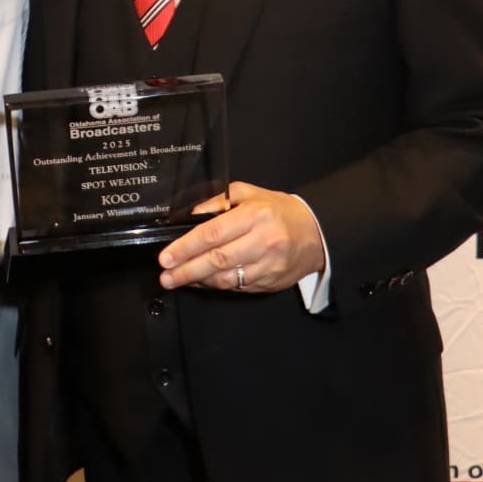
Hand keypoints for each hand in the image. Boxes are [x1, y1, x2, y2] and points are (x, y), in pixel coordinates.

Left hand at [158, 182, 324, 294]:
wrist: (316, 233)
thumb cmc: (279, 212)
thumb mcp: (249, 194)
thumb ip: (218, 201)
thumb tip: (190, 215)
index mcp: (255, 216)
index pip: (213, 234)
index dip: (186, 247)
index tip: (167, 256)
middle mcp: (263, 242)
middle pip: (217, 260)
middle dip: (186, 270)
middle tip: (166, 276)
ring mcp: (268, 266)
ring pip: (226, 278)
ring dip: (198, 281)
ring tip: (178, 280)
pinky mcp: (270, 282)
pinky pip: (237, 287)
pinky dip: (216, 285)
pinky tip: (201, 281)